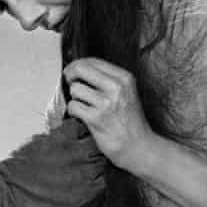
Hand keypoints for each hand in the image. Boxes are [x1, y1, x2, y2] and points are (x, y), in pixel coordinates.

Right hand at [0, 119, 105, 206]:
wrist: (11, 195)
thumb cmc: (17, 170)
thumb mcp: (34, 143)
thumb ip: (54, 137)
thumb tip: (63, 135)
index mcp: (62, 138)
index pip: (81, 126)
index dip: (78, 131)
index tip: (75, 137)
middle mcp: (76, 153)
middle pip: (95, 143)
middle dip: (89, 146)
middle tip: (81, 153)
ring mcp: (83, 173)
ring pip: (100, 161)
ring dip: (93, 163)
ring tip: (82, 169)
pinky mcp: (85, 192)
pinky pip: (101, 181)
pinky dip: (95, 180)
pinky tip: (84, 182)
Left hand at [63, 57, 156, 172]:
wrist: (137, 146)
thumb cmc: (129, 120)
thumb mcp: (126, 92)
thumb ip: (107, 79)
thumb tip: (79, 68)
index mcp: (124, 78)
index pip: (92, 61)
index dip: (77, 65)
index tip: (72, 72)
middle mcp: (116, 87)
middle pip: (80, 69)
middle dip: (70, 75)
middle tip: (69, 82)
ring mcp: (106, 103)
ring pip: (75, 89)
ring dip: (75, 98)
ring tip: (84, 106)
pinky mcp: (96, 118)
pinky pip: (73, 107)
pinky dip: (74, 112)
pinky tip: (82, 116)